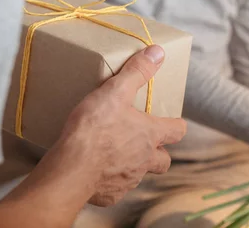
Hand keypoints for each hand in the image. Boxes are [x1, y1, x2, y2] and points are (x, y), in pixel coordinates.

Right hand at [54, 45, 186, 206]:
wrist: (70, 168)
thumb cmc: (93, 129)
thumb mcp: (114, 91)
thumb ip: (136, 71)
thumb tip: (158, 52)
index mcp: (150, 135)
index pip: (177, 131)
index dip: (176, 125)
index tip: (172, 121)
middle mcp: (145, 161)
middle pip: (164, 161)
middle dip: (159, 152)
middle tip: (145, 141)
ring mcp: (128, 180)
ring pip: (140, 174)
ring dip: (134, 165)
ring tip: (115, 153)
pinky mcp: (110, 195)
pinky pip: (116, 188)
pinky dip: (110, 180)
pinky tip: (96, 170)